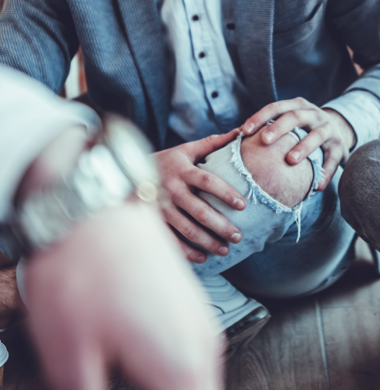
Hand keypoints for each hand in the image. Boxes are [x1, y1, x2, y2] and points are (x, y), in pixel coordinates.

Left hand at [25, 201, 225, 389]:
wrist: (95, 204)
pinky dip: (169, 377)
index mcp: (182, 369)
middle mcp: (203, 347)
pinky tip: (127, 369)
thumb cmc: (80, 275)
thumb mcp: (69, 364)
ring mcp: (198, 323)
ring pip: (196, 386)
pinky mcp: (187, 307)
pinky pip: (190, 358)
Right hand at [155, 129, 244, 262]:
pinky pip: (171, 241)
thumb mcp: (186, 149)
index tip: (243, 204)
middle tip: (238, 236)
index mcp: (182, 170)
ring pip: (187, 229)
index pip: (208, 181)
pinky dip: (187, 252)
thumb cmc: (166, 161)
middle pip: (200, 211)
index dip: (226, 193)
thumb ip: (212, 143)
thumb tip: (239, 132)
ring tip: (225, 249)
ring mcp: (160, 208)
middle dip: (221, 225)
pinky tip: (203, 257)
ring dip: (208, 242)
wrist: (125, 173)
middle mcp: (170, 189)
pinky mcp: (152, 222)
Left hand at [241, 98, 355, 189]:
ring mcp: (329, 129)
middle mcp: (314, 114)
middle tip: (265, 140)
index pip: (276, 107)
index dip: (260, 117)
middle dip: (279, 127)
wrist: (339, 130)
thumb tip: (232, 139)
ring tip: (290, 161)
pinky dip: (325, 172)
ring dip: (304, 147)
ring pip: (317, 135)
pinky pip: (333, 160)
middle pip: (295, 116)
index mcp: (297, 106)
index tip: (244, 131)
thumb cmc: (303, 130)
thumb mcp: (290, 123)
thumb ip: (268, 128)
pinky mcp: (340, 147)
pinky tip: (316, 187)